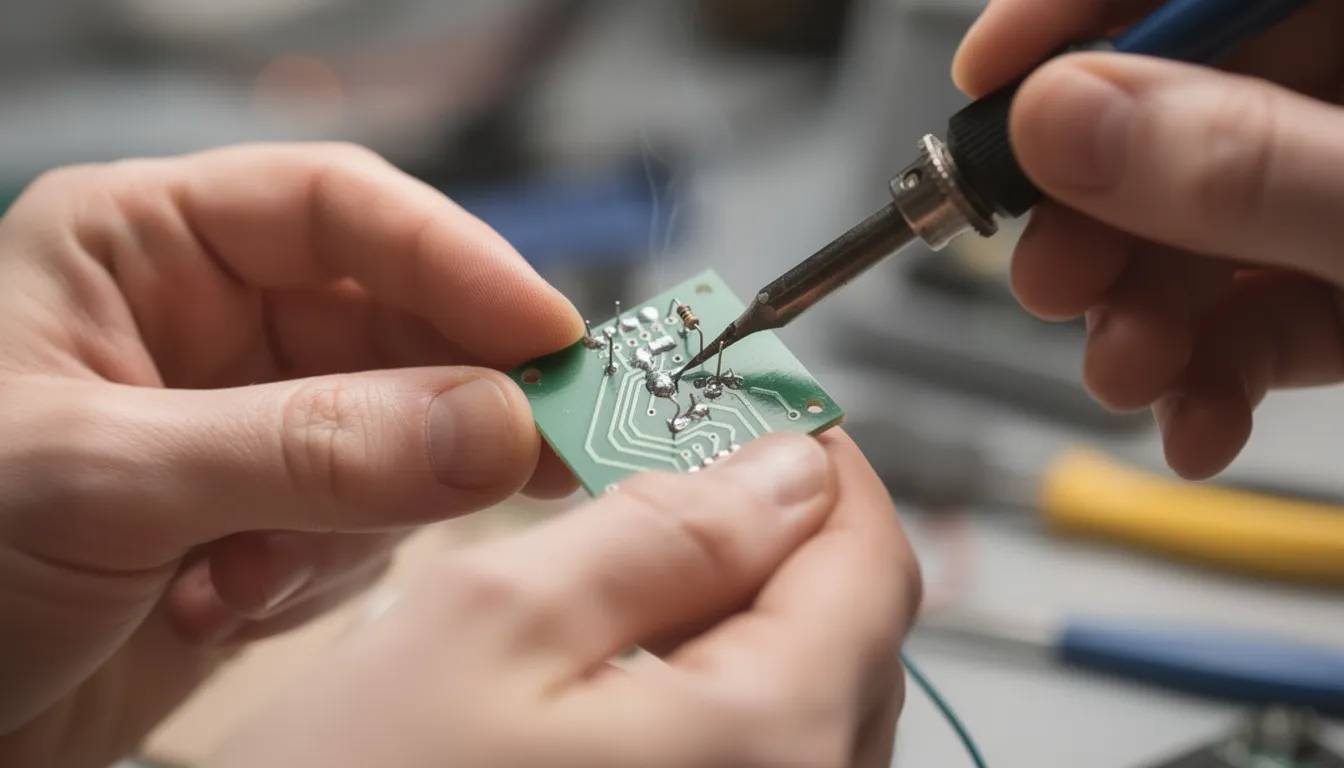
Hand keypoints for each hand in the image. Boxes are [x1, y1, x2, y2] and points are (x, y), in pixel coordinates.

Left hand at [0, 143, 582, 766]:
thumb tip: (499, 429)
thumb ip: (309, 450)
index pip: (337, 211)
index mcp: (144, 247)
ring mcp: (245, 423)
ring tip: (254, 578)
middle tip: (543, 456)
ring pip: (396, 435)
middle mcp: (206, 321)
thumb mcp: (105, 482)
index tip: (553, 336)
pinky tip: (221, 609)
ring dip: (356, 517)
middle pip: (393, 325)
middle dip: (450, 403)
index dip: (457, 261)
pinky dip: (318, 577)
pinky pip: (364, 524)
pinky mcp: (266, 516)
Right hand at [205, 431, 920, 767]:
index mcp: (768, 743)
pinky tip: (632, 663)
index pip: (868, 557)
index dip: (818, 459)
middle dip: (774, 526)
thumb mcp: (494, 622)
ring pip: (810, 687)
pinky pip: (763, 750)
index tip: (756, 408)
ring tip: (639, 563)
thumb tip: (782, 469)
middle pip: (850, 624)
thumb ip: (663, 534)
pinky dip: (719, 680)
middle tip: (676, 468)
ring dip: (745, 601)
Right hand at [955, 0, 1343, 477]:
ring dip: (1144, 313)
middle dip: (1097, 211)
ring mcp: (1340, 190)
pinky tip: (1196, 423)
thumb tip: (1059, 121)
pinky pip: (1268, 305)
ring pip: (1208, 222)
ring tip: (1127, 374)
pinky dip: (1217, 370)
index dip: (1075, 14)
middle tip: (1053, 277)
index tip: (986, 80)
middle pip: (1176, 106)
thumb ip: (1241, 165)